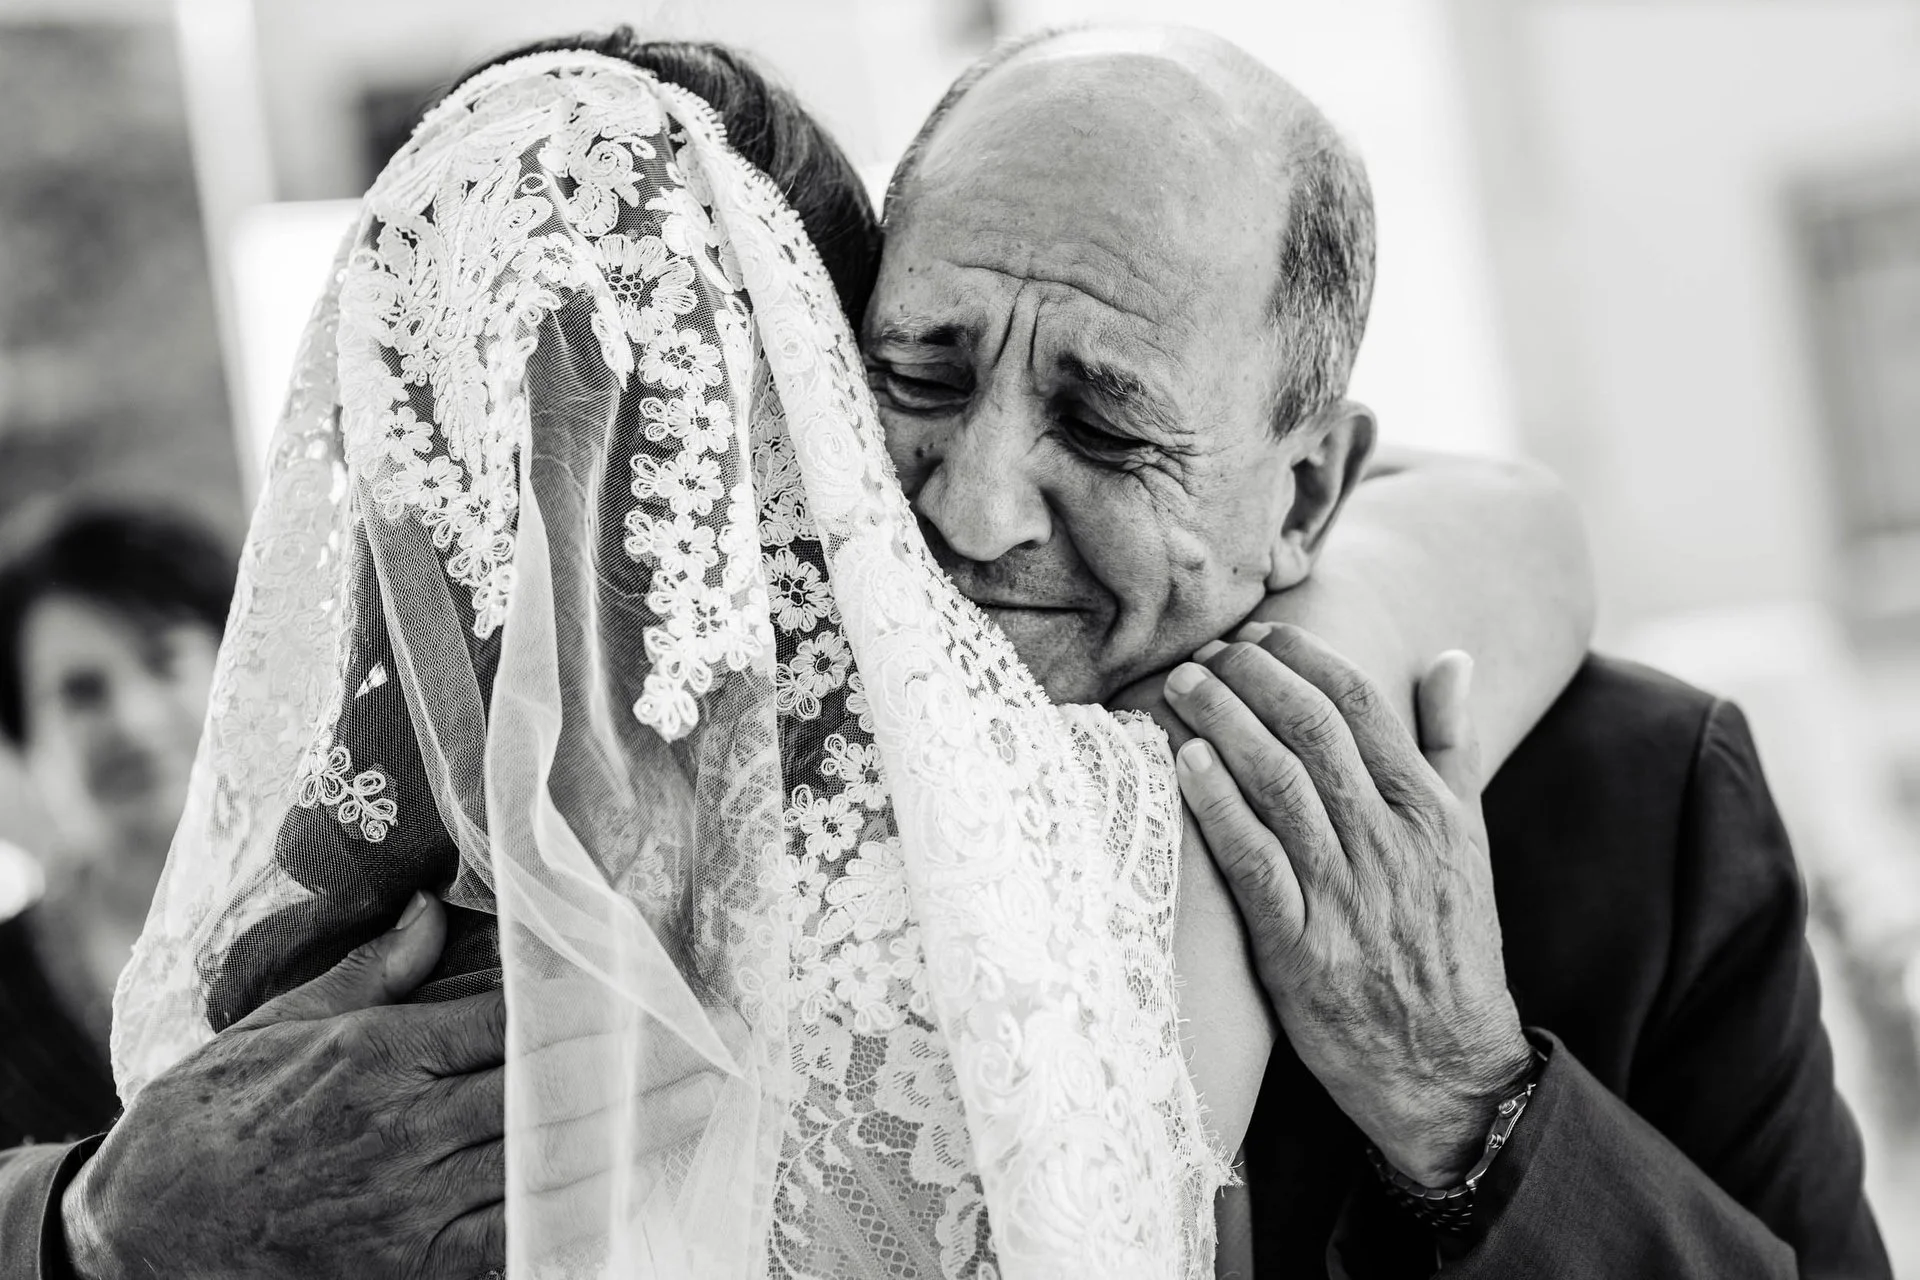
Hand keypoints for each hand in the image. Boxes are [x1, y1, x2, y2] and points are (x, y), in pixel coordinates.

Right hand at [61, 895, 727, 1277]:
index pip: (515, 1023)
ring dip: (632, 1142)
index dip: (596, 1008)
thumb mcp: (281, 1024)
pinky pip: (511, 1245)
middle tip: (721, 1049)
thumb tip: (437, 910)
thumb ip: (373, 973)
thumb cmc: (210, 1115)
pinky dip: (574, 1223)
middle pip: (550, 1092)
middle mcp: (405, 1130)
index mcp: (378, 1057)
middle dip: (641, 1072)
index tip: (660, 992)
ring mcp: (410, 1208)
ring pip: (546, 1166)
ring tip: (703, 1115)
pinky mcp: (409, 1269)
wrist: (141, 1234)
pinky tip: (632, 1200)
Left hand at [1163, 623, 1533, 1186]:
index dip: (1305, 659)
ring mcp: (1345, 897)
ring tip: (1183, 686)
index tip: (1259, 634)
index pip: (1361, 707)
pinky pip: (1256, 865)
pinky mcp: (1303, 951)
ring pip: (1279, 786)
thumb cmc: (1449, 941)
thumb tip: (1450, 657)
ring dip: (1225, 725)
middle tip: (1206, 652)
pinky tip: (1186, 765)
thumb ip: (1454, 744)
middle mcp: (1389, 844)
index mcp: (1428, 810)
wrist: (1446, 1064)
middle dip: (1253, 680)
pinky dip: (1221, 810)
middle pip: (1312, 734)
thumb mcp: (1468, 838)